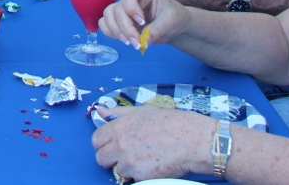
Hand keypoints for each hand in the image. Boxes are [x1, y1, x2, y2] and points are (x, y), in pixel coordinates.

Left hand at [93, 106, 216, 181]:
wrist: (192, 141)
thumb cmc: (171, 123)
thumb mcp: (143, 111)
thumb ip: (119, 113)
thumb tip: (101, 112)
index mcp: (119, 127)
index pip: (96, 140)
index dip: (104, 143)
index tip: (112, 145)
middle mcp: (120, 144)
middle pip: (101, 158)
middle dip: (110, 158)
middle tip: (125, 156)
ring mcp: (129, 162)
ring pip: (116, 170)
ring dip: (125, 168)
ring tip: (142, 160)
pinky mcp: (140, 176)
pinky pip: (131, 178)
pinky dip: (138, 175)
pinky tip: (150, 166)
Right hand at [99, 0, 189, 48]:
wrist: (173, 26)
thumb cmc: (174, 17)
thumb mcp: (170, 22)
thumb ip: (157, 30)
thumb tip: (143, 42)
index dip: (131, 7)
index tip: (142, 22)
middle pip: (117, 8)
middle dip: (126, 27)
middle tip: (137, 42)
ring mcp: (123, 8)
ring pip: (108, 15)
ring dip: (116, 31)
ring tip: (130, 42)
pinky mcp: (119, 20)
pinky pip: (105, 23)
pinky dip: (110, 32)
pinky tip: (123, 39)